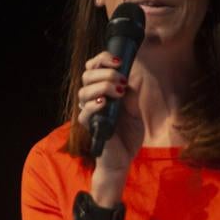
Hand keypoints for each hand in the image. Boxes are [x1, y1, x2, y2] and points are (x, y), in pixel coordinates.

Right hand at [77, 51, 142, 193]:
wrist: (123, 159)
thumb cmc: (127, 136)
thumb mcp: (135, 112)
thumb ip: (131, 97)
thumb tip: (128, 82)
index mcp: (102, 91)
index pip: (94, 68)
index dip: (102, 59)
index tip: (118, 61)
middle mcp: (92, 99)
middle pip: (87, 75)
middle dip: (106, 73)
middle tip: (122, 81)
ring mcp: (89, 112)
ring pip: (84, 91)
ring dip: (102, 85)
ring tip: (119, 91)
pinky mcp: (88, 125)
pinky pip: (85, 111)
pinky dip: (95, 104)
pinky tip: (106, 103)